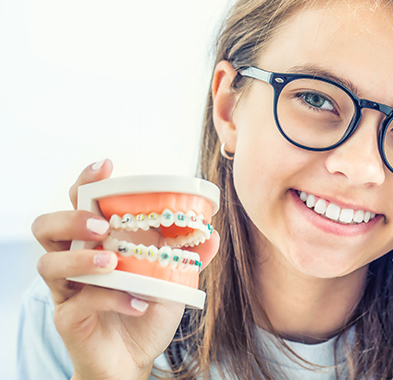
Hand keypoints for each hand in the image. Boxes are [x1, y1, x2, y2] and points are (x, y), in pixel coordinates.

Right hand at [32, 160, 219, 379]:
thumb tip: (213, 234)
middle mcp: (75, 260)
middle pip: (47, 227)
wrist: (134, 359)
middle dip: (71, 219)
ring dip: (81, 259)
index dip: (86, 181)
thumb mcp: (173, 280)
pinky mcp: (68, 318)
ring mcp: (67, 290)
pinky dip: (111, 299)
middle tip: (102, 226)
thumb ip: (190, 256)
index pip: (79, 203)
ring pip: (49, 263)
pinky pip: (79, 302)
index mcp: (97, 242)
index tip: (107, 167)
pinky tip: (138, 303)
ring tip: (112, 263)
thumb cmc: (146, 310)